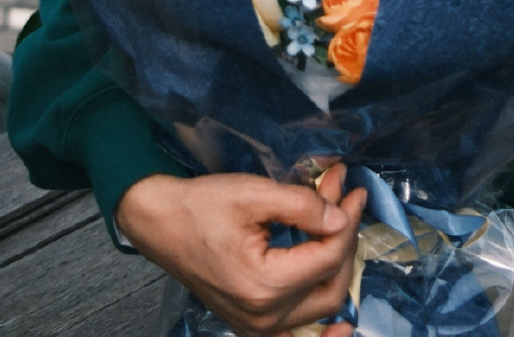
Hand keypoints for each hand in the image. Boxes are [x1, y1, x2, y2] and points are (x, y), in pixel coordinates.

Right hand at [116, 163, 365, 336]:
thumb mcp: (255, 194)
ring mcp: (256, 326)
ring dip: (337, 267)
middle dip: (345, 240)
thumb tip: (342, 218)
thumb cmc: (202, 207)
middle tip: (345, 200)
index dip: (348, 220)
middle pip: (332, 286)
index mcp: (264, 286)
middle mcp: (263, 317)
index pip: (328, 257)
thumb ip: (303, 207)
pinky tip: (338, 322)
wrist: (161, 223)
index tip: (353, 190)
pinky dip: (321, 322)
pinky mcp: (252, 322)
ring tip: (339, 227)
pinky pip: (297, 329)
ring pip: (321, 307)